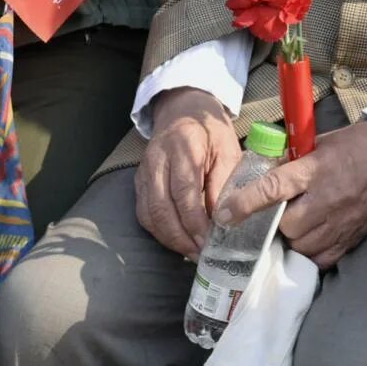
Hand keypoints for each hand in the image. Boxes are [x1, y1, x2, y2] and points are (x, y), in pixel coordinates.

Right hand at [137, 87, 241, 256]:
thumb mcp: (228, 149)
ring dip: (169, 238)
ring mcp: (144, 170)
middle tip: (200, 254)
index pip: (184, 191)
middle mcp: (157, 158)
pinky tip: (177, 240)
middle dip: (180, 237)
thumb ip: (224, 183)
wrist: (183, 111)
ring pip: (149, 214)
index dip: (195, 221)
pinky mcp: (139, 180)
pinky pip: (143, 212)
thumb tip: (222, 221)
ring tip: (191, 252)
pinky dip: (159, 231)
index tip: (209, 241)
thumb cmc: (210, 131)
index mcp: (183, 145)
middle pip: (161, 207)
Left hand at [216, 120, 366, 268]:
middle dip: (275, 221)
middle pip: (286, 225)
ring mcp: (340, 222)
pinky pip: (320, 257)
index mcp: (315, 169)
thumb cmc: (356, 145)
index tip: (224, 213)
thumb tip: (261, 170)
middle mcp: (326, 199)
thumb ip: (291, 160)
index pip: (273, 188)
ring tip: (296, 221)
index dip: (245, 203)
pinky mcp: (351, 239)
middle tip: (275, 211)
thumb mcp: (318, 142)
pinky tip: (311, 236)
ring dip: (291, 236)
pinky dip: (310, 250)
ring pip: (301, 244)